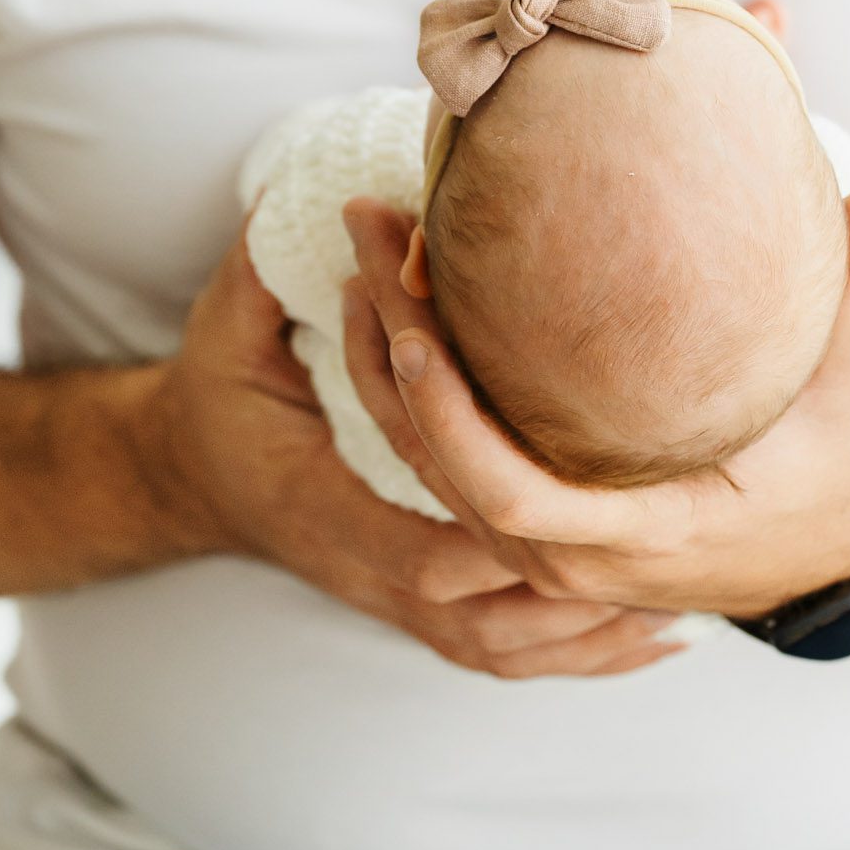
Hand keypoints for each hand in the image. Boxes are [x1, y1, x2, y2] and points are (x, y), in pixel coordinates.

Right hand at [142, 229, 684, 678]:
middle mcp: (357, 567)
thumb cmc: (213, 392)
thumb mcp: (226, 327)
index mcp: (318, 509)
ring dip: (576, 642)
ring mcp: (383, 592)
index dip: (495, 547)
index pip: (416, 554)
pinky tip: (644, 647)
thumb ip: (269, 269)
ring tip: (669, 620)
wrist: (180, 471)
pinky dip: (567, 659)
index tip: (574, 519)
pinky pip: (492, 652)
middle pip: (471, 618)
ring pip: (489, 648)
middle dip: (561, 602)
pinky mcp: (408, 597)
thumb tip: (309, 189)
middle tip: (657, 569)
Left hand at [342, 179, 849, 620]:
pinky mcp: (542, 524)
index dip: (451, 422)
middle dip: (390, 352)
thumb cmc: (832, 459)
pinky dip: (412, 393)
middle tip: (369, 229)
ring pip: (431, 471)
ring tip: (368, 244)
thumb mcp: (848, 382)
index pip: (514, 498)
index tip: (409, 332)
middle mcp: (582, 555)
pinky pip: (449, 470)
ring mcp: (554, 549)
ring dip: (385, 363)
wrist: (832, 547)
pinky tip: (394, 303)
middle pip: (444, 471)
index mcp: (649, 532)